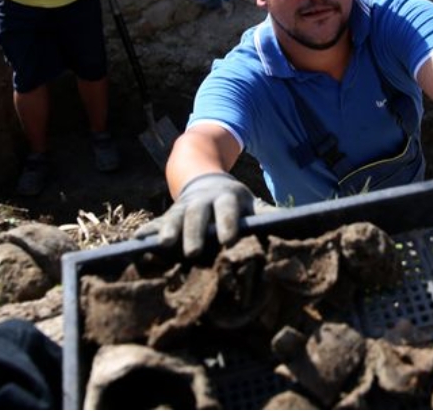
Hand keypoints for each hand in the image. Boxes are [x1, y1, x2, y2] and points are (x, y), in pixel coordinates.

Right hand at [134, 172, 272, 256]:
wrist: (204, 179)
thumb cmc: (234, 202)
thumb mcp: (251, 203)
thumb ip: (267, 215)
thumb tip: (296, 224)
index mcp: (226, 198)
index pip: (228, 210)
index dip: (228, 223)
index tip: (229, 239)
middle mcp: (202, 202)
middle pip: (198, 215)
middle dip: (195, 232)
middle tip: (194, 252)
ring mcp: (182, 207)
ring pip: (174, 218)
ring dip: (168, 230)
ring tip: (163, 245)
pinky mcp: (167, 214)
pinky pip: (154, 223)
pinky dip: (146, 232)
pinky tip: (136, 242)